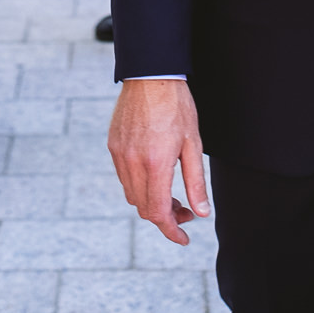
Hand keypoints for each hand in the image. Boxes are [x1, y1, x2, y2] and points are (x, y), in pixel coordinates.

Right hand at [108, 78, 209, 244]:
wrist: (151, 74)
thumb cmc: (176, 106)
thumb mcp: (193, 144)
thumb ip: (196, 181)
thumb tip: (200, 213)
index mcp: (155, 163)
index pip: (158, 211)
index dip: (171, 230)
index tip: (183, 238)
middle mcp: (132, 161)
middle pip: (143, 208)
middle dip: (165, 216)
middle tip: (186, 210)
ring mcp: (119, 153)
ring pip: (132, 194)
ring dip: (151, 201)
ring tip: (172, 192)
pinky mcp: (113, 145)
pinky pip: (124, 177)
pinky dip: (139, 185)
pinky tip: (156, 174)